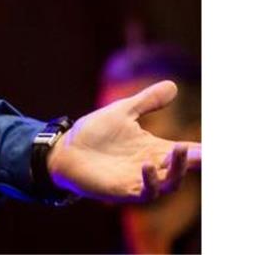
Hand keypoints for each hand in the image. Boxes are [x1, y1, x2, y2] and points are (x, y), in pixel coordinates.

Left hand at [47, 80, 201, 202]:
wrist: (63, 150)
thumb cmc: (93, 133)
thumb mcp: (123, 111)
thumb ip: (148, 101)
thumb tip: (174, 85)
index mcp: (153, 148)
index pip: (185, 151)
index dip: (202, 150)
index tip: (216, 146)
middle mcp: (151, 166)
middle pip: (182, 168)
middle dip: (195, 160)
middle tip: (205, 151)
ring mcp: (138, 180)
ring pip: (169, 183)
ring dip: (177, 169)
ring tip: (178, 148)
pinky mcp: (123, 190)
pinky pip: (145, 193)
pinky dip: (150, 182)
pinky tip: (147, 165)